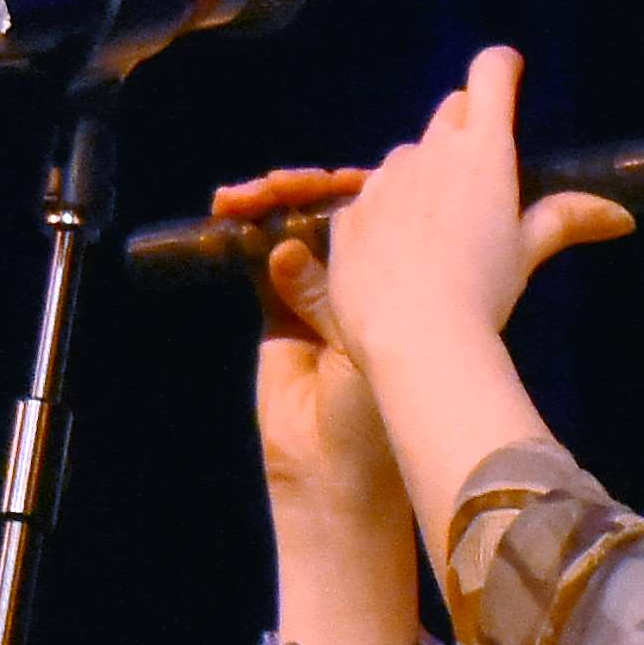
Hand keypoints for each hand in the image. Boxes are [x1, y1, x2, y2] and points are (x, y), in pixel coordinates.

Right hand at [221, 165, 401, 536]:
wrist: (336, 469)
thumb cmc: (380, 409)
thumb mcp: (376, 337)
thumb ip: (341, 284)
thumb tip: (301, 237)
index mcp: (409, 286)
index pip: (392, 217)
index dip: (373, 189)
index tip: (357, 175)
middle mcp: (370, 283)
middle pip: (339, 214)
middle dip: (315, 190)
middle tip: (303, 182)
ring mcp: (321, 294)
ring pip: (294, 227)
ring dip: (275, 202)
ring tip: (260, 193)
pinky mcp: (276, 310)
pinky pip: (256, 257)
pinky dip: (242, 230)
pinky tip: (234, 209)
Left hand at [317, 45, 634, 384]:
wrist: (414, 338)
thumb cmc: (484, 292)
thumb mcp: (528, 253)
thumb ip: (566, 219)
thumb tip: (621, 216)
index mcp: (482, 151)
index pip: (490, 75)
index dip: (501, 67)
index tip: (509, 73)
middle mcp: (429, 152)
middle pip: (450, 110)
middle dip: (468, 124)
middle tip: (482, 170)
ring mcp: (382, 180)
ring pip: (408, 158)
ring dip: (425, 174)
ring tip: (437, 229)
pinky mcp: (349, 214)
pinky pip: (371, 199)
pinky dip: (387, 213)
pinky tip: (399, 256)